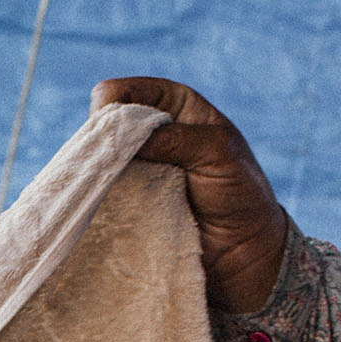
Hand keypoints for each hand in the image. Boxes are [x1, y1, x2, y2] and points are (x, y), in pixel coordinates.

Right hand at [89, 78, 287, 313]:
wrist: (241, 249)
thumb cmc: (239, 192)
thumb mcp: (216, 153)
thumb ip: (175, 139)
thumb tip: (126, 136)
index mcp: (175, 105)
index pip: (126, 92)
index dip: (112, 106)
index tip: (114, 133)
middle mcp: (152, 130)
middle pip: (105, 123)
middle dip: (102, 140)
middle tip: (109, 164)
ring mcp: (137, 166)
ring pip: (100, 157)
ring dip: (99, 170)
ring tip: (107, 186)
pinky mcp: (129, 198)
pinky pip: (103, 190)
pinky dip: (100, 194)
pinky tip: (103, 201)